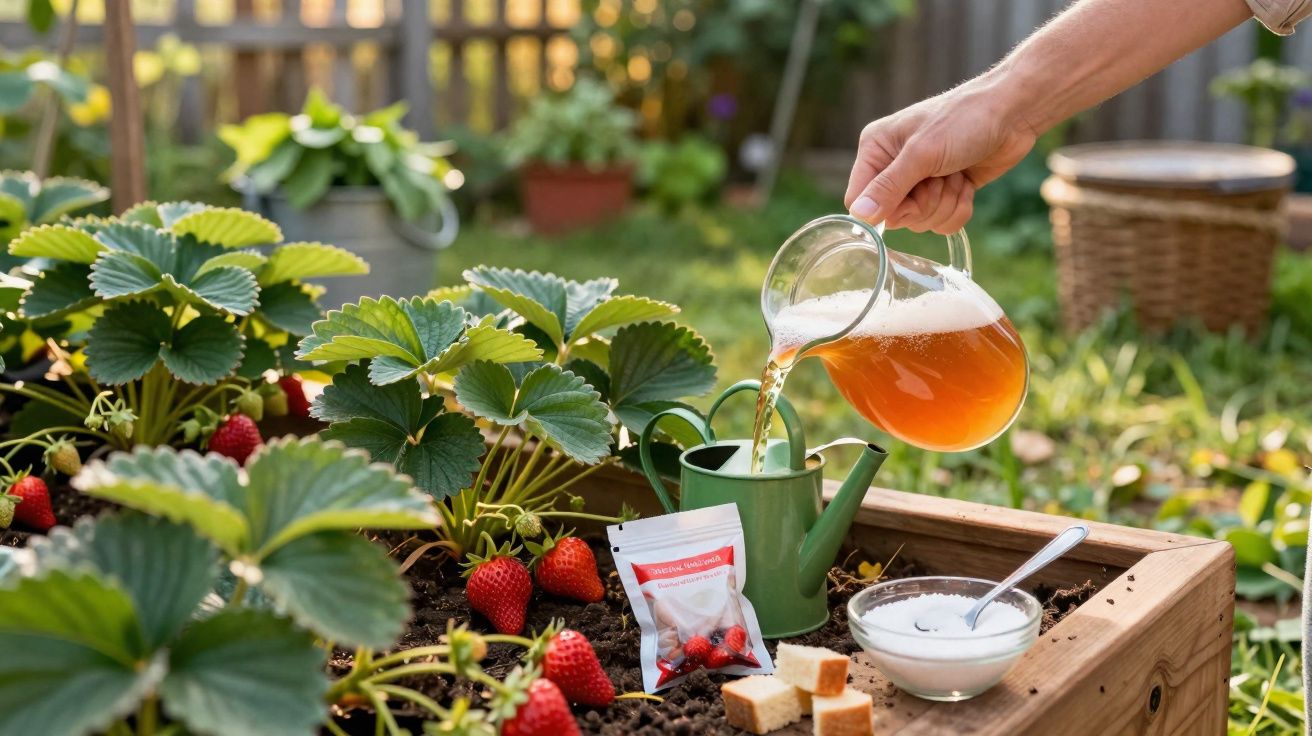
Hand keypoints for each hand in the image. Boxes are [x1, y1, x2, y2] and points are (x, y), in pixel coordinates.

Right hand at [844, 81, 1037, 233]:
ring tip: (957, 173)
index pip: (859, 200)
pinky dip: (959, 208)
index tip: (911, 197)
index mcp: (876, 150)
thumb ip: (888, 187)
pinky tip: (966, 183)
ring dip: (946, 202)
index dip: (885, 208)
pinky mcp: (945, 193)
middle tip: (941, 176)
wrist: (1013, 113)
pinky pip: (942, 222)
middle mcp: (893, 167)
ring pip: (921, 222)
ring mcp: (920, 182)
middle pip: (894, 216)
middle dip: (925, 203)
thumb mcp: (922, 153)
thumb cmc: (964, 120)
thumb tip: (859, 215)